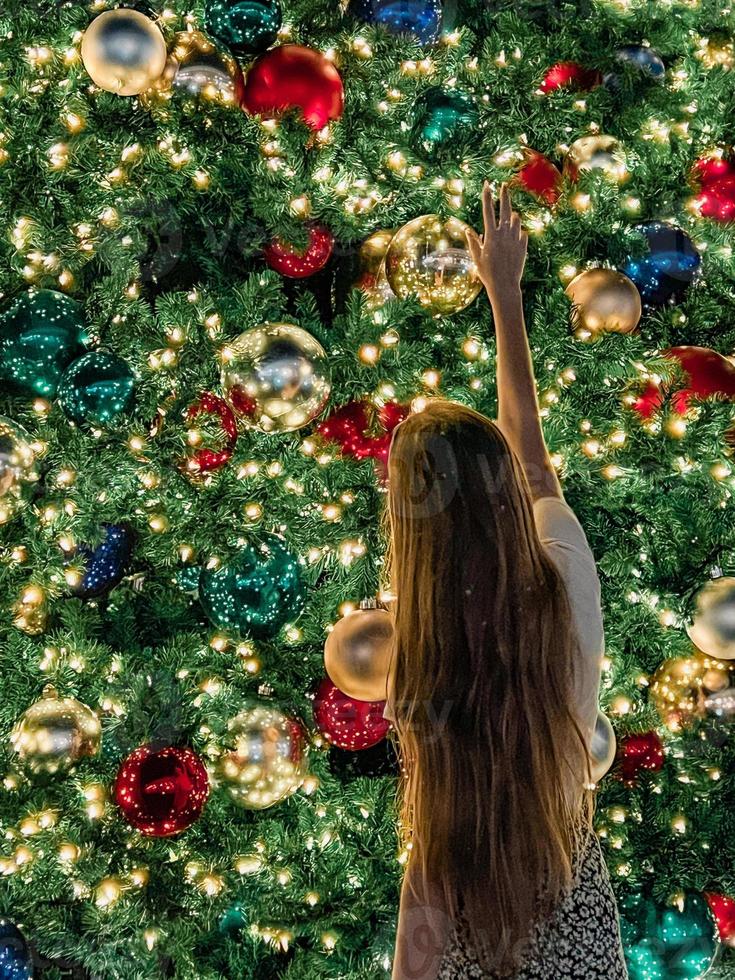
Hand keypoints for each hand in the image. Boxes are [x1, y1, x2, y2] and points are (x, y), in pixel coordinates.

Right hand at [467, 182, 527, 303]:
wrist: (505, 286)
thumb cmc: (487, 274)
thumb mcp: (476, 258)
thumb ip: (473, 242)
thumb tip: (468, 230)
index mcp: (491, 236)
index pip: (488, 211)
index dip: (487, 196)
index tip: (487, 185)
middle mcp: (504, 234)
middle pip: (505, 209)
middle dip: (504, 195)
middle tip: (504, 185)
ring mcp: (515, 239)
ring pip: (516, 219)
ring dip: (512, 217)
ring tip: (508, 221)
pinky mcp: (523, 245)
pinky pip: (522, 233)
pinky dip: (517, 233)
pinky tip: (513, 241)